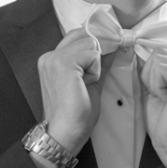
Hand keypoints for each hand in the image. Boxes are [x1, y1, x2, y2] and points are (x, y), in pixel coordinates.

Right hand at [37, 28, 103, 152]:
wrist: (66, 132)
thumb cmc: (77, 112)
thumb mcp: (92, 80)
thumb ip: (101, 61)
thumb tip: (116, 45)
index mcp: (52, 59)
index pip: (79, 36)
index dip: (95, 43)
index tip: (108, 51)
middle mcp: (50, 55)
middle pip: (87, 36)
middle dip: (96, 55)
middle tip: (91, 78)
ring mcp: (55, 58)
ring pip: (91, 44)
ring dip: (95, 65)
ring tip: (85, 83)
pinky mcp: (64, 64)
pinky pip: (93, 55)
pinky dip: (95, 70)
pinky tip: (85, 84)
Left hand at [140, 46, 166, 167]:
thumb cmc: (163, 122)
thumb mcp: (153, 88)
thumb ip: (151, 68)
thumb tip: (137, 48)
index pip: (166, 45)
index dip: (151, 57)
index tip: (149, 78)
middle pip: (158, 51)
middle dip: (149, 74)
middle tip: (159, 96)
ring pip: (157, 58)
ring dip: (152, 80)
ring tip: (163, 98)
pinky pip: (160, 68)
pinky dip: (156, 84)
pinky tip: (165, 99)